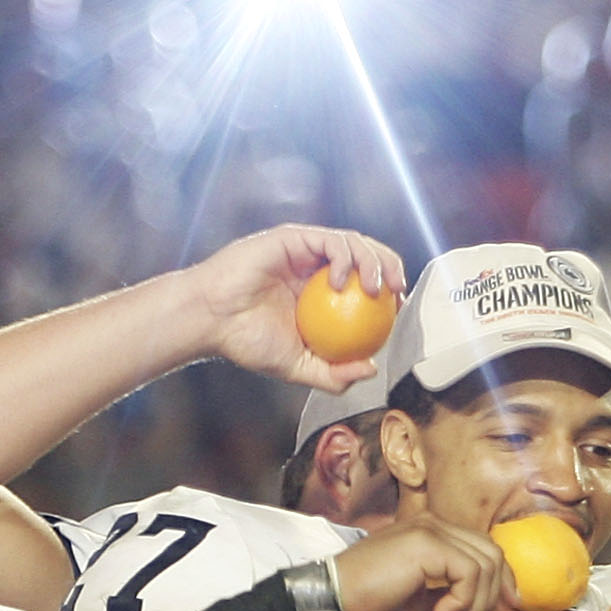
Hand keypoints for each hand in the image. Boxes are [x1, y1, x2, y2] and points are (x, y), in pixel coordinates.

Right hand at [189, 225, 410, 392]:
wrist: (211, 320)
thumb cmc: (246, 341)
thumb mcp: (298, 367)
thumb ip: (333, 373)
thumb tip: (371, 368)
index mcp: (320, 294)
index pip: (365, 285)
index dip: (388, 293)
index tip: (398, 311)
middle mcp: (316, 267)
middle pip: (367, 256)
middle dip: (391, 267)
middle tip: (398, 292)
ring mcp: (306, 250)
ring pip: (354, 242)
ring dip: (373, 261)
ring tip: (375, 288)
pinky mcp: (293, 237)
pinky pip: (330, 240)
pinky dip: (343, 257)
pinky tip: (338, 281)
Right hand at [329, 514, 516, 610]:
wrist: (330, 599)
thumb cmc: (363, 603)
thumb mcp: (419, 602)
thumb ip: (450, 595)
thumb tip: (480, 606)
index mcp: (431, 532)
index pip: (484, 549)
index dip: (499, 582)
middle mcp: (433, 523)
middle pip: (493, 554)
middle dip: (491, 595)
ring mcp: (430, 529)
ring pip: (487, 563)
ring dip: (475, 603)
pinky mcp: (427, 543)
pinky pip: (470, 572)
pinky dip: (463, 601)